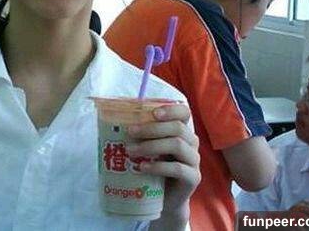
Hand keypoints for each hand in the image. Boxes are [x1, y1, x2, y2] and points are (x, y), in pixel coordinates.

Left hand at [128, 104, 200, 228]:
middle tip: (129, 132)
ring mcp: (194, 160)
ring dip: (151, 146)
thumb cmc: (154, 167)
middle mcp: (191, 142)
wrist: (166, 199)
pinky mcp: (193, 178)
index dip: (170, 110)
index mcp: (182, 130)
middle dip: (151, 128)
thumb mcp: (148, 148)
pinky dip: (158, 166)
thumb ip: (140, 134)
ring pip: (177, 145)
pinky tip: (142, 168)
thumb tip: (114, 119)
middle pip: (177, 128)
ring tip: (131, 151)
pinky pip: (177, 169)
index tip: (152, 113)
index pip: (184, 112)